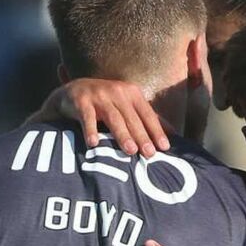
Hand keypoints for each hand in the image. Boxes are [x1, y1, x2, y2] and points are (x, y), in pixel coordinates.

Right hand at [28, 78, 171, 157]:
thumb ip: (147, 118)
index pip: (147, 114)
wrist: (73, 91)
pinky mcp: (81, 102)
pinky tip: (93, 143)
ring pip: (113, 118)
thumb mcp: (128, 105)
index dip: (156, 130)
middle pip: (132, 118)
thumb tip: (173, 133)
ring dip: (122, 135)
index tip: (164, 148)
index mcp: (132, 93)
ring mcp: (98, 95)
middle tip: (149, 154)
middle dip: (141, 136)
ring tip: (130, 151)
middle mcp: (117, 91)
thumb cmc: (107, 102)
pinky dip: (90, 130)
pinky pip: (87, 118)